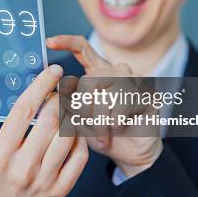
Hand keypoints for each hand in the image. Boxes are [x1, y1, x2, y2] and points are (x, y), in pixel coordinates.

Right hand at [0, 64, 87, 196]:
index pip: (23, 111)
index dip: (41, 86)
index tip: (53, 70)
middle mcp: (22, 169)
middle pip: (49, 122)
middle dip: (60, 97)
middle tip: (63, 86)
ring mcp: (44, 181)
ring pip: (67, 137)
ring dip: (72, 114)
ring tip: (69, 103)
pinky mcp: (61, 190)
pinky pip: (79, 156)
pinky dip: (80, 137)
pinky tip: (74, 127)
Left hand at [46, 35, 162, 178]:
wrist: (130, 153)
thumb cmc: (104, 134)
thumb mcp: (80, 119)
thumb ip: (70, 103)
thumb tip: (59, 92)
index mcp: (99, 72)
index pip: (83, 49)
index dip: (66, 42)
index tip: (49, 42)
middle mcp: (117, 71)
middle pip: (89, 81)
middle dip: (83, 110)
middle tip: (87, 126)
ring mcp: (135, 79)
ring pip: (105, 96)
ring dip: (99, 121)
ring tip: (103, 133)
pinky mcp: (148, 93)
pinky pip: (121, 107)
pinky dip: (114, 124)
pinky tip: (118, 129)